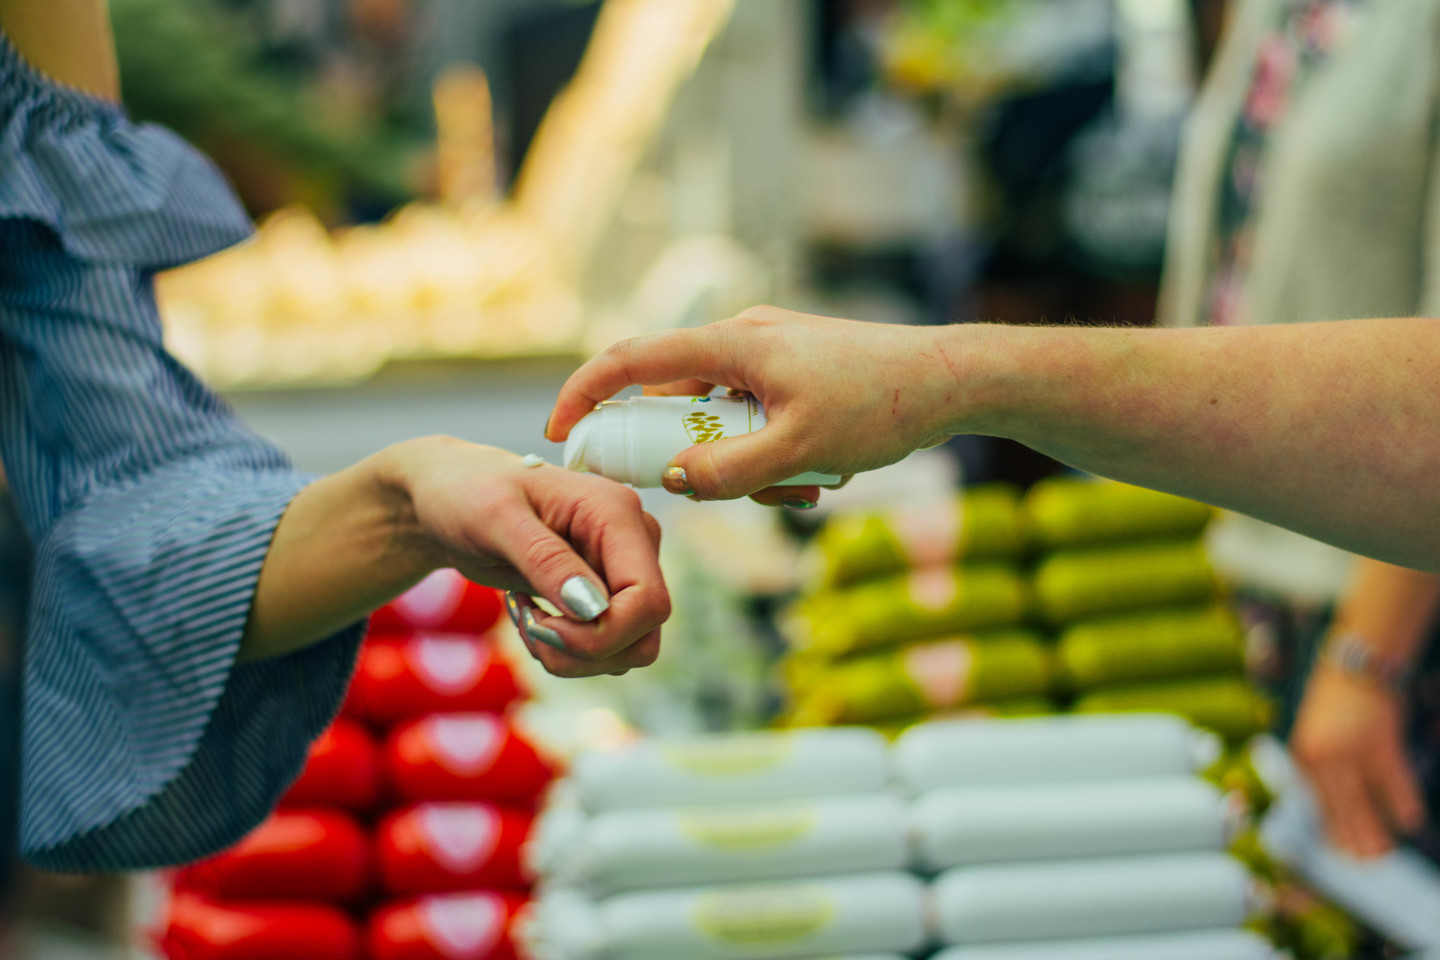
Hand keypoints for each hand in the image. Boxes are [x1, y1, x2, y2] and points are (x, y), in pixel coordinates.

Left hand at [392, 437, 669, 677]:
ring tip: (525, 617)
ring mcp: (623, 570)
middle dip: (582, 649)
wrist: (453, 498)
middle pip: (642, 633)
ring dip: (571, 653)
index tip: (542, 625)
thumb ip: (545, 560)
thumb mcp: (495, 518)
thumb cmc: (469, 493)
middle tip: (527, 624)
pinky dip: (567, 649)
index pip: (649, 601)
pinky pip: (607, 647)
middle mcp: (633, 542)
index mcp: (616, 513)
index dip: (602, 634)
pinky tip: (533, 615)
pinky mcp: (608, 593)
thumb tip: (593, 609)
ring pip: (628, 649)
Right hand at [546, 306, 966, 502]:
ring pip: (723, 418)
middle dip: (693, 455)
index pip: (633, 359)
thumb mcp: (797, 452)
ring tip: (802, 489)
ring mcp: (771, 355)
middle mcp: (744, 340)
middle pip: (679, 400)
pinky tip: (819, 477)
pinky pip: (757, 417)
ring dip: (746, 465)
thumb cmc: (878, 405)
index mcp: (733, 344)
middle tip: (723, 492)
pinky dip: (772, 453)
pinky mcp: (795, 372)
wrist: (952, 378)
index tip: (561, 432)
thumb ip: (726, 473)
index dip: (586, 392)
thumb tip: (671, 483)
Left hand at [1291, 663, 1424, 856]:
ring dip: (1375, 829)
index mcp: (1302, 754)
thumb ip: (1320, 769)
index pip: (1316, 802)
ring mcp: (1350, 749)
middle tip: (1365, 864)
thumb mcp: (1315, 736)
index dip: (1330, 829)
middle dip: (1352, 837)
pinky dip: (1402, 802)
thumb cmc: (1334, 705)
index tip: (1340, 853)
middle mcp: (1322, 755)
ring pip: (1364, 800)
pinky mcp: (1379, 741)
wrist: (1353, 666)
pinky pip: (1393, 780)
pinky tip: (1409, 821)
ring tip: (1384, 853)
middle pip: (1339, 807)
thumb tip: (1332, 811)